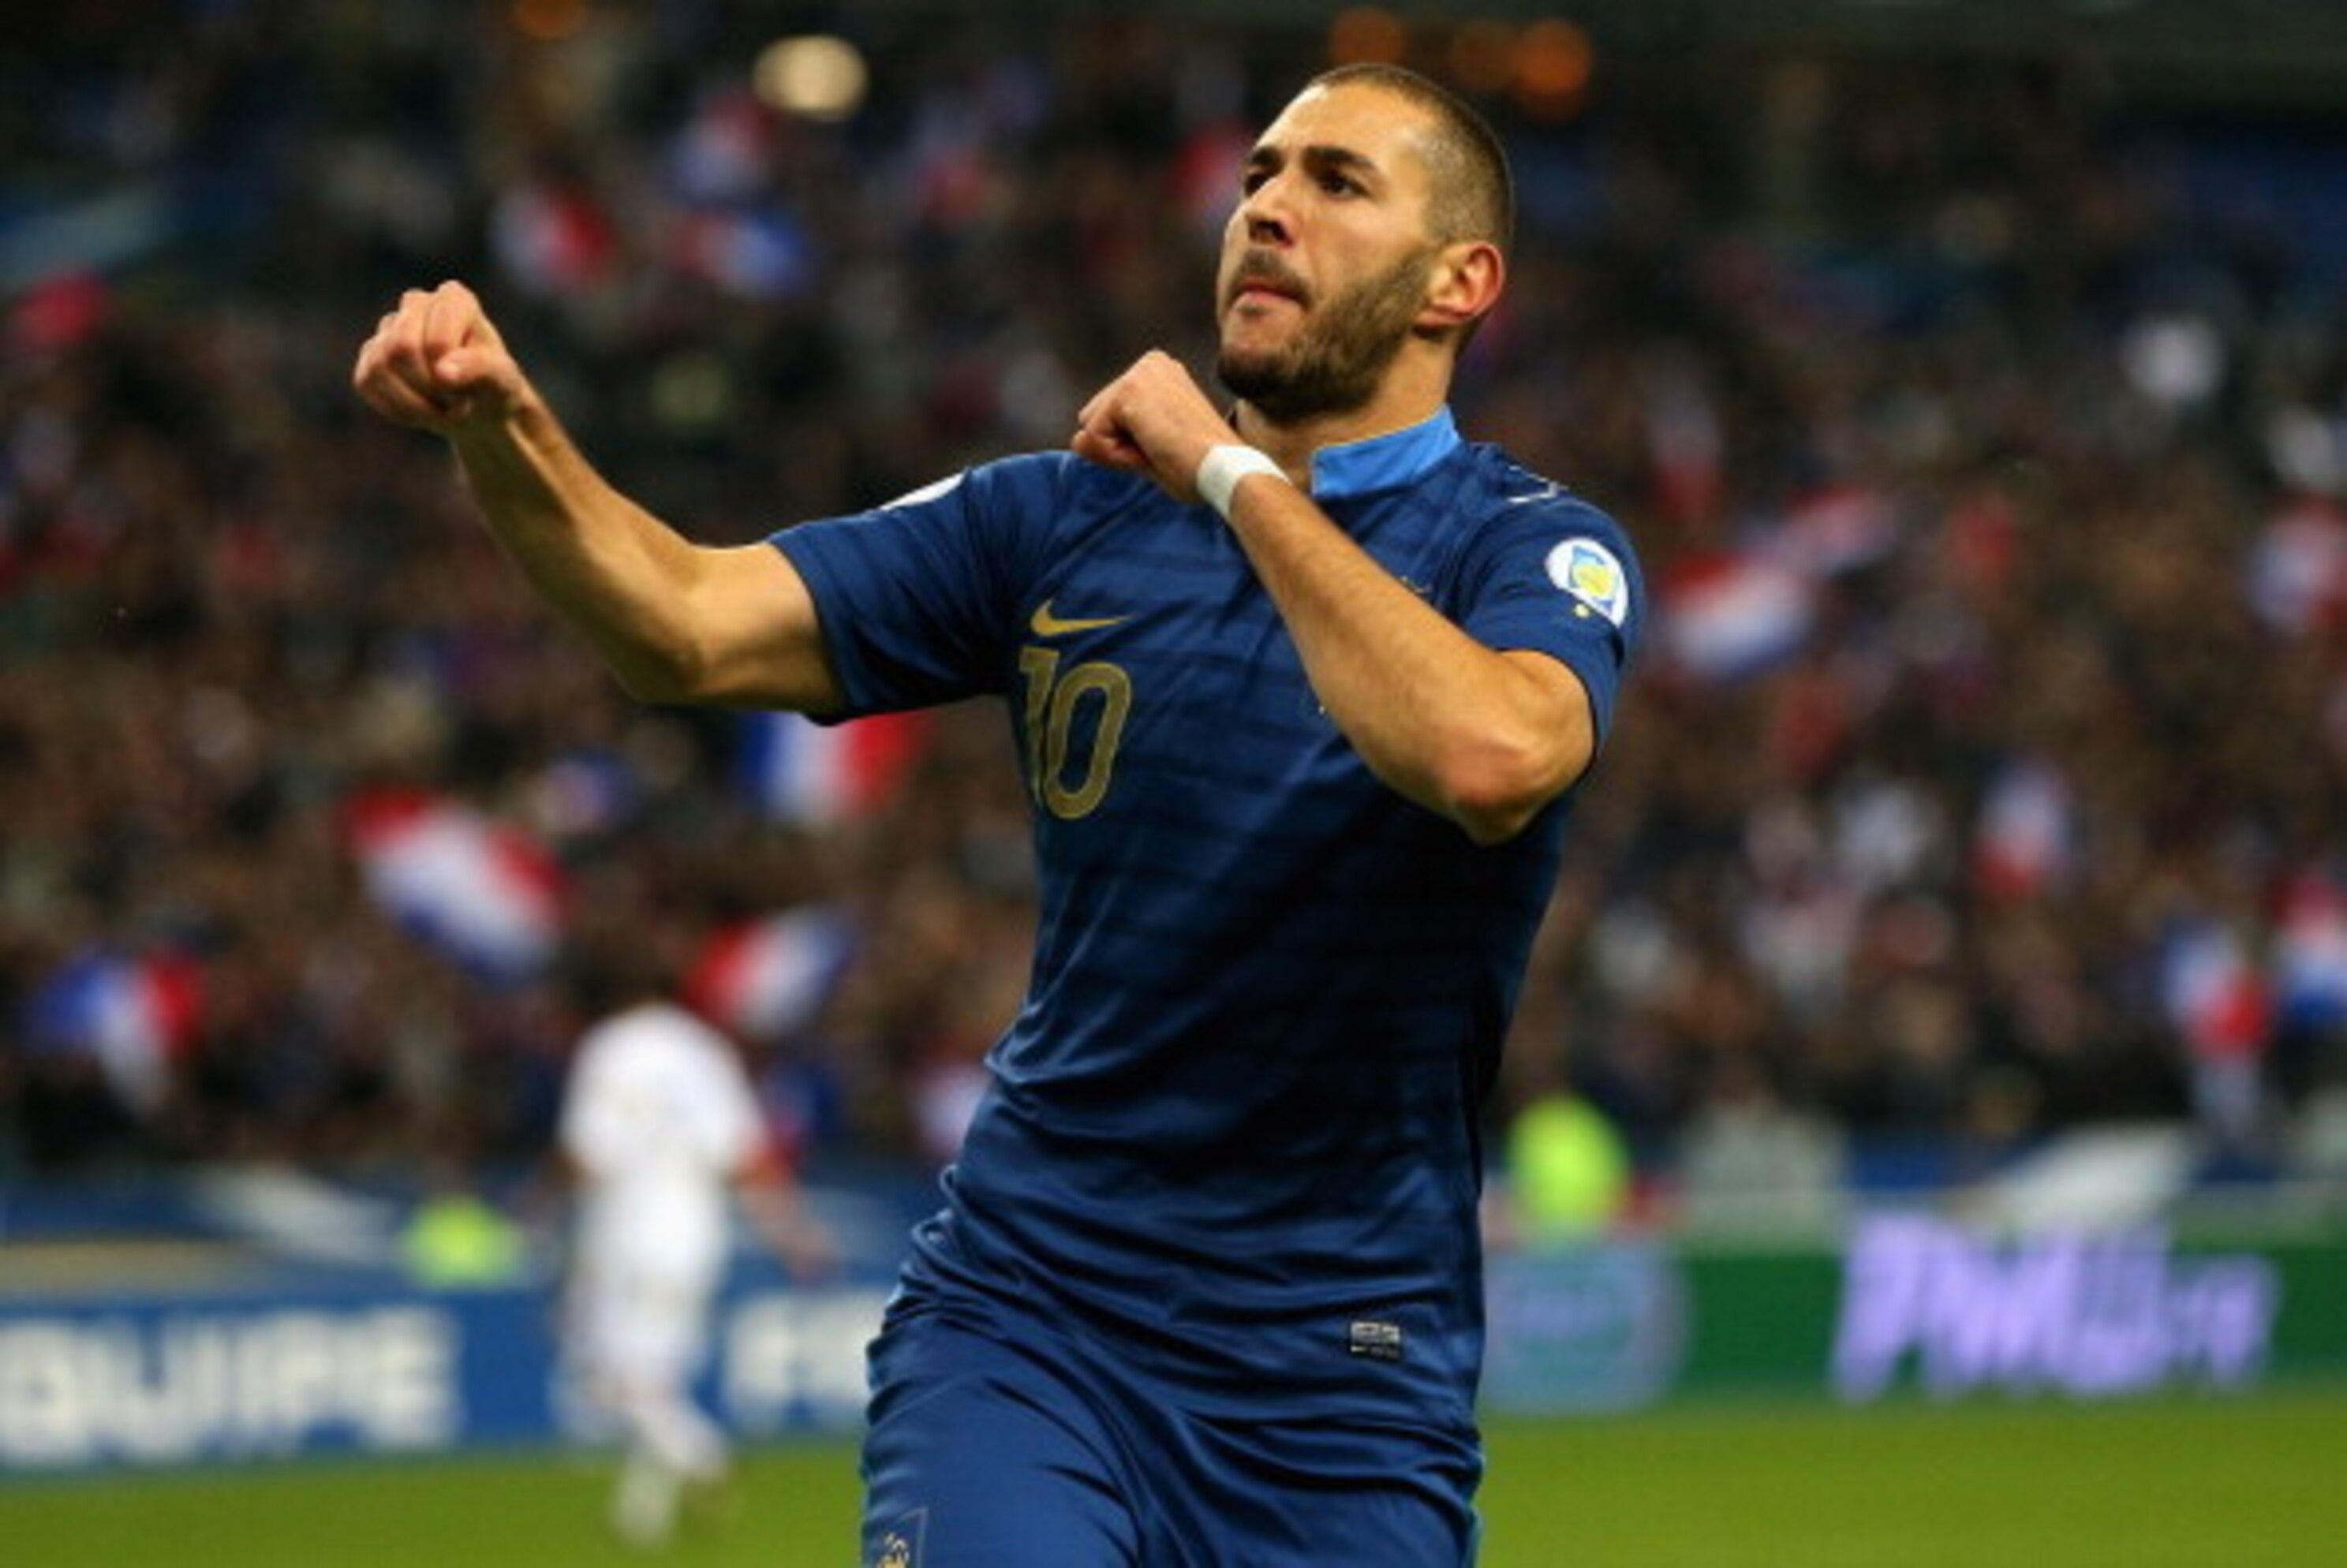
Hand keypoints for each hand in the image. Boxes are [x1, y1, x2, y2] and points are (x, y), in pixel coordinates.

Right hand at [351, 280, 529, 436]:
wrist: (479, 407)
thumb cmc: (494, 385)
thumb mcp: (503, 379)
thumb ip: (479, 369)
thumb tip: (443, 371)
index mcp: (454, 299)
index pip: (437, 341)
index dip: (450, 376)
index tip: (471, 392)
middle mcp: (417, 304)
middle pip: (401, 348)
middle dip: (428, 387)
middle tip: (454, 404)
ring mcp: (389, 327)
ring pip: (379, 365)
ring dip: (413, 402)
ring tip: (440, 408)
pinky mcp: (370, 354)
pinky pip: (366, 381)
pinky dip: (395, 408)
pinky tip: (420, 411)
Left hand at [1071, 350, 1232, 502]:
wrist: (1227, 470)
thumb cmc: (1200, 467)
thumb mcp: (1146, 454)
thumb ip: (1108, 445)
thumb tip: (1074, 439)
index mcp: (1159, 371)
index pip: (1112, 415)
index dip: (1131, 444)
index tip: (1170, 446)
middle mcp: (1149, 363)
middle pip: (1096, 418)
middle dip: (1120, 445)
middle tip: (1165, 450)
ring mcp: (1138, 374)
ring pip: (1094, 428)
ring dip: (1119, 451)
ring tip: (1160, 449)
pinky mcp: (1128, 392)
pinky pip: (1095, 437)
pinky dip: (1117, 454)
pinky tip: (1152, 449)